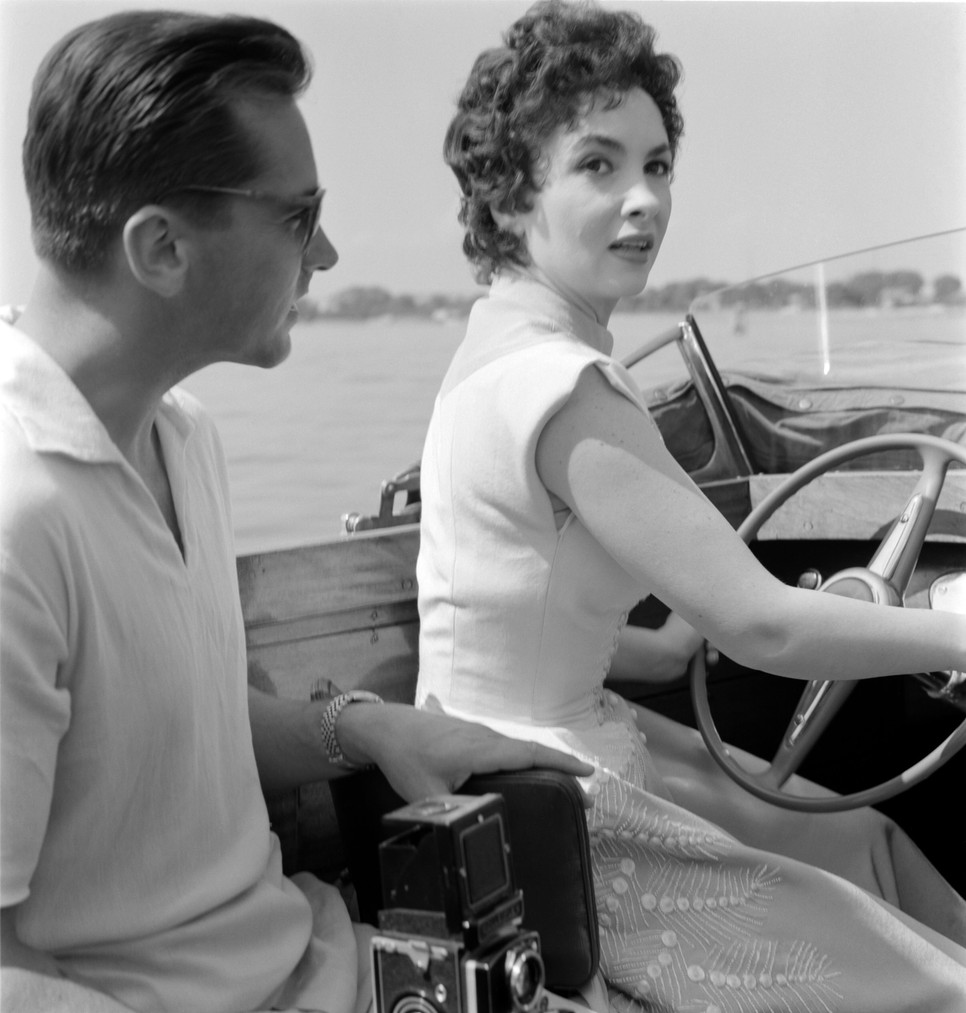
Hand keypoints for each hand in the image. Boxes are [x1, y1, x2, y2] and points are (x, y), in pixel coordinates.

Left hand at [337, 702, 593, 802]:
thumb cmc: (405, 757)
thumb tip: (466, 839)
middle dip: (561, 770)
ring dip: (543, 764)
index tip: (589, 774)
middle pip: (532, 752)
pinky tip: (523, 775)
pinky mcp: (468, 734)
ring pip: (518, 749)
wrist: (383, 727)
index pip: (532, 754)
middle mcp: (486, 737)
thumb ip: (449, 814)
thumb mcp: (426, 793)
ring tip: (561, 788)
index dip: (562, 763)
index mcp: (482, 749)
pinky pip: (505, 748)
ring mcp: (478, 733)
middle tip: (584, 796)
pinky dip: (523, 760)